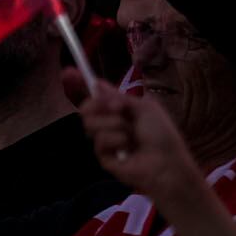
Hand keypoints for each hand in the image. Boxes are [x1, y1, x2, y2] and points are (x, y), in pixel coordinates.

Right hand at [80, 87, 205, 208]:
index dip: (79, 83)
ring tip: (131, 134)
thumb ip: (117, 95)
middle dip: (99, 105)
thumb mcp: (143, 107)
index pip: (94, 95)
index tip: (68, 72)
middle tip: (118, 108)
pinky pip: (99, 141)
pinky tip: (128, 148)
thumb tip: (97, 83)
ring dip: (113, 124)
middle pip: (86, 108)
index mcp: (120, 110)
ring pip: (90, 123)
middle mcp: (110, 123)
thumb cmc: (161, 134)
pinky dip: (115, 140)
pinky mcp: (104, 158)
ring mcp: (106, 141)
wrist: (167, 163)